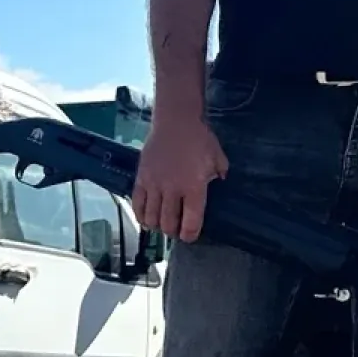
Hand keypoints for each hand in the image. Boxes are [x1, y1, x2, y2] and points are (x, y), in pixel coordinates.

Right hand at [133, 113, 228, 242]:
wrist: (175, 121)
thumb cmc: (199, 138)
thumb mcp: (217, 158)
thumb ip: (219, 174)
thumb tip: (219, 183)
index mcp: (194, 187)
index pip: (190, 222)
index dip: (190, 235)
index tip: (190, 235)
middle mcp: (173, 189)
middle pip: (168, 224)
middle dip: (174, 232)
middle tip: (177, 229)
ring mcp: (154, 184)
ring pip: (151, 218)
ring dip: (158, 225)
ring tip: (163, 223)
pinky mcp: (141, 178)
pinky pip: (137, 205)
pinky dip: (141, 216)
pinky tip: (147, 217)